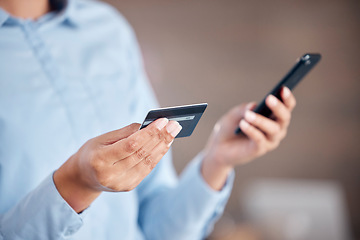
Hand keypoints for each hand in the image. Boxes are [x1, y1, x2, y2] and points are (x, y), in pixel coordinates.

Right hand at [54, 118, 181, 211]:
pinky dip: (158, 156)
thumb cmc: (92, 152)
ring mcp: (121, 184)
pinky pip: (147, 169)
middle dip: (161, 138)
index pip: (130, 145)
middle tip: (175, 125)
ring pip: (147, 163)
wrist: (83, 177)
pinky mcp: (128, 187)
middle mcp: (110, 175)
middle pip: (142, 154)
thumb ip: (125, 133)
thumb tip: (149, 125)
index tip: (163, 121)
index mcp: (100, 160)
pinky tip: (165, 144)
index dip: (149, 133)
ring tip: (173, 132)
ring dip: (163, 146)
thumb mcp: (102, 139)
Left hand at [201, 87, 295, 189]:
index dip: (287, 98)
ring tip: (248, 115)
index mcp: (273, 117)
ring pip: (273, 130)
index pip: (287, 107)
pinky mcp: (259, 150)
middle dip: (278, 107)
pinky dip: (252, 131)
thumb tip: (254, 106)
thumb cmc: (230, 127)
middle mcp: (276, 129)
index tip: (283, 88)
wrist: (219, 147)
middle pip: (284, 118)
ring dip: (261, 120)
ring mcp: (269, 141)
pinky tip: (243, 124)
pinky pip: (260, 140)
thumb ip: (244, 109)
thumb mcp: (234, 114)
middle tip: (269, 98)